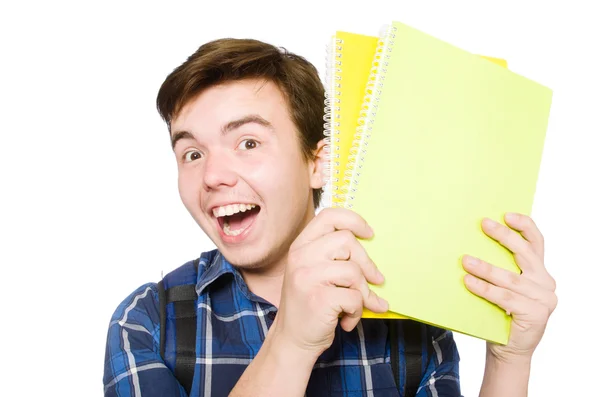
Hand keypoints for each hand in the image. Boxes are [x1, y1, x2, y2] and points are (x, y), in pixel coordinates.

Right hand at [271, 207, 388, 357]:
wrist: (291, 341)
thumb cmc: (308, 305)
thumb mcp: (312, 272)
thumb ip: (332, 255)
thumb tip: (370, 244)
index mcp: (300, 246)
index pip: (329, 216)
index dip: (354, 220)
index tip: (369, 234)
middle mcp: (300, 257)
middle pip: (347, 241)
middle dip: (367, 263)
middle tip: (375, 280)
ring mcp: (308, 277)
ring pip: (354, 271)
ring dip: (362, 293)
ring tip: (355, 306)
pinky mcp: (319, 299)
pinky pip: (355, 297)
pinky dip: (357, 311)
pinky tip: (346, 321)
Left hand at [462, 212, 556, 362]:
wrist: (506, 348)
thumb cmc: (499, 311)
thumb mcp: (501, 285)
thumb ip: (498, 266)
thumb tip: (470, 242)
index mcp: (539, 270)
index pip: (536, 242)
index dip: (524, 226)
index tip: (507, 214)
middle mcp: (545, 282)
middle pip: (525, 254)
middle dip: (504, 237)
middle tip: (484, 224)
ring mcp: (544, 299)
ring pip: (512, 278)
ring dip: (486, 267)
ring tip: (466, 260)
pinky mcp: (536, 314)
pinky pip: (506, 298)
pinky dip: (486, 289)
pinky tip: (469, 282)